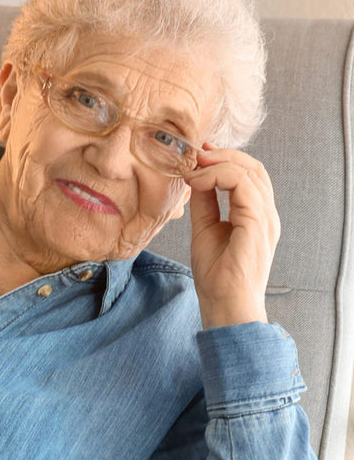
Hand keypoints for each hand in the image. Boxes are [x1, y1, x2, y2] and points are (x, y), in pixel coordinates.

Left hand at [185, 145, 280, 328]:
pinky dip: (219, 176)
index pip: (248, 176)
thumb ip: (205, 204)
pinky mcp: (258, 222)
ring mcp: (265, 218)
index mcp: (255, 216)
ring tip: (194, 168)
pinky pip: (243, 184)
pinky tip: (198, 182)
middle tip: (196, 154)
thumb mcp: (205, 230)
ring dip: (218, 163)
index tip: (197, 158)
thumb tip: (197, 178)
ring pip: (250, 171)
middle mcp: (265, 214)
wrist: (225, 306)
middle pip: (253, 168)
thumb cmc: (216, 278)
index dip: (223, 160)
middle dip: (223, 155)